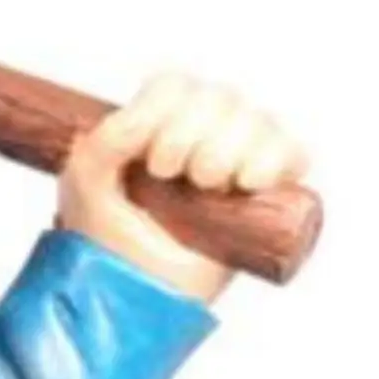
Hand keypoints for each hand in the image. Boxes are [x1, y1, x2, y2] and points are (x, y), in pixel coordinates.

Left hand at [57, 72, 307, 302]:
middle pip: (219, 97)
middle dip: (194, 135)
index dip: (165, 113)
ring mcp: (238, 161)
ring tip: (208, 186)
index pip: (176, 86)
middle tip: (174, 177)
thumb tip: (145, 118)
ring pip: (257, 120)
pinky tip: (249, 183)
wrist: (132, 292)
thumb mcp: (85, 179)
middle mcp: (203, 135)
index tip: (153, 163)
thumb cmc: (105, 236)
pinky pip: (293, 153)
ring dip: (230, 148)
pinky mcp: (268, 193)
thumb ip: (106, 137)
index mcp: (158, 122)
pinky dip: (277, 159)